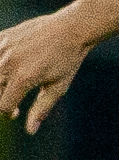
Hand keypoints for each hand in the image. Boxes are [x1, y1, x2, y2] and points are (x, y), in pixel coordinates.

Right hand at [0, 8, 90, 132]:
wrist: (72, 28)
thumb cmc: (68, 60)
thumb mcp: (58, 87)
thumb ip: (40, 109)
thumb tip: (30, 131)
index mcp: (23, 78)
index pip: (2, 106)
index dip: (8, 113)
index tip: (15, 113)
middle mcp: (8, 64)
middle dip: (1, 100)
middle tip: (12, 103)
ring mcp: (2, 49)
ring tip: (11, 84)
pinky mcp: (2, 37)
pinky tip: (7, 67)